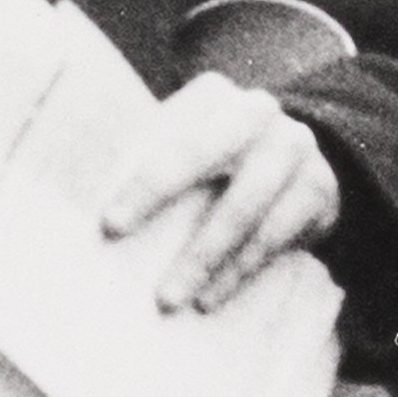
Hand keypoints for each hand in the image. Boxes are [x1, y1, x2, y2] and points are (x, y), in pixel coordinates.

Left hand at [101, 69, 342, 313]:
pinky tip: (213, 295)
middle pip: (208, 157)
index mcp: (215, 97)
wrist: (306, 163)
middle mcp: (257, 113)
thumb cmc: (222, 162)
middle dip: (165, 204)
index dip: (142, 180)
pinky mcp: (319, 188)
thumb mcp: (192, 145)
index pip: (172, 135)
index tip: (110, 225)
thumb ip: (149, 157)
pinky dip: (240, 268)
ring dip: (205, 257)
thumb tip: (77, 197)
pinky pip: (277, 234)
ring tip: (170, 298)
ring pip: (245, 206)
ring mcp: (294, 148)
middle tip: (123, 244)